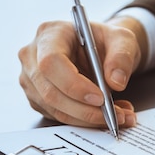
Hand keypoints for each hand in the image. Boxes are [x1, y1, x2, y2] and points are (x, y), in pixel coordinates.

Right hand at [18, 16, 145, 127]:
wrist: (102, 49)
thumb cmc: (106, 40)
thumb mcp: (122, 39)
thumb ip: (122, 57)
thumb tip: (117, 82)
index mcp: (50, 34)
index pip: (50, 62)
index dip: (73, 84)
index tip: (100, 98)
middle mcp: (33, 56)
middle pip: (50, 92)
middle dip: (84, 109)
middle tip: (115, 115)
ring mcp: (32, 79)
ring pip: (54, 109)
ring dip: (88, 118)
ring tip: (118, 116)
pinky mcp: (38, 98)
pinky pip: (59, 116)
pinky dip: (85, 120)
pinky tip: (106, 115)